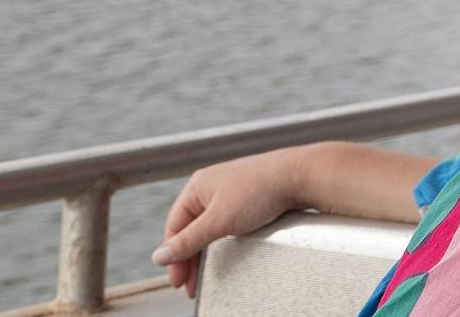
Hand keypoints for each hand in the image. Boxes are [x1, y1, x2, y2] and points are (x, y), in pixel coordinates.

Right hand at [153, 147, 311, 296]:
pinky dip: (222, 242)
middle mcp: (212, 186)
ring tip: (205, 276)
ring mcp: (231, 190)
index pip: (174, 226)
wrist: (300, 174)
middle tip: (190, 285)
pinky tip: (225, 254)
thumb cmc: (259, 190)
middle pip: (191, 229)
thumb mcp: (218, 221)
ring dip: (205, 253)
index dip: (173, 256)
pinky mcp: (249, 196)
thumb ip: (188, 241)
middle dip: (189, 258)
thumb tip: (158, 256)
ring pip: (209, 228)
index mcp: (198, 186)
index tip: (178, 281)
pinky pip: (227, 223)